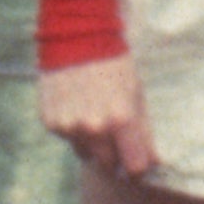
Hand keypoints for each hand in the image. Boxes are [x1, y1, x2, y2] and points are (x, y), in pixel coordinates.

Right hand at [38, 53, 159, 179]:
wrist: (76, 36)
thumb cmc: (114, 63)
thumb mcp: (137, 93)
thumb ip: (144, 131)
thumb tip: (153, 163)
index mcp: (121, 119)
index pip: (134, 167)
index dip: (138, 167)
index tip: (139, 163)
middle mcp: (93, 128)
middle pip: (109, 165)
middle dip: (115, 155)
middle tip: (117, 135)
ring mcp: (69, 127)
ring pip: (85, 153)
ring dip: (92, 143)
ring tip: (94, 113)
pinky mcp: (50, 123)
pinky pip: (67, 138)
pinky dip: (73, 129)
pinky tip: (77, 105)